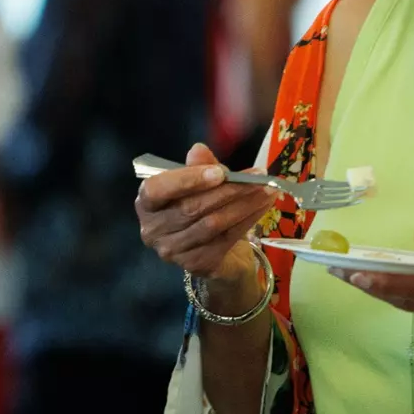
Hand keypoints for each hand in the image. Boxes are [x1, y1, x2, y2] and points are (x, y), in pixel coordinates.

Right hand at [136, 142, 277, 281]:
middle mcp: (152, 230)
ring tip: (267, 190)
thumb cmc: (200, 207)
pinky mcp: (197, 264)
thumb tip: (199, 150)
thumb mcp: (199, 182)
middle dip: (228, 190)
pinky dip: (248, 220)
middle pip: (191, 208)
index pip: (156, 190)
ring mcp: (173, 251)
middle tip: (258, 177)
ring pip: (212, 224)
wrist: (215, 251)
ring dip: (244, 205)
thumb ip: (198, 166)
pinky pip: (226, 239)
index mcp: (146, 204)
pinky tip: (263, 206)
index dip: (186, 180)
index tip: (219, 172)